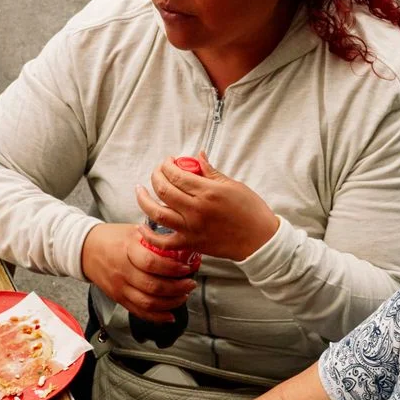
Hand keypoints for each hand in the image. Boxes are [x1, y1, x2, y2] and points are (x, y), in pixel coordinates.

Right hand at [80, 223, 197, 322]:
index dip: (172, 268)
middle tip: (190, 283)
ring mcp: (119, 287)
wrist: (85, 250)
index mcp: (127, 250)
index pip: (151, 263)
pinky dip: (156, 317)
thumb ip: (154, 239)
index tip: (187, 267)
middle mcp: (122, 271)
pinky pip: (139, 311)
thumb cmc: (112, 238)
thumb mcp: (133, 231)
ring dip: (170, 303)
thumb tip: (181, 245)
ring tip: (183, 296)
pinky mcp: (118, 298)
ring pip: (147, 302)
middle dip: (177, 288)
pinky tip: (169, 315)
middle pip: (153, 286)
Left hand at [136, 153, 279, 261]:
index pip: (176, 174)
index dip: (167, 165)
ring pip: (157, 213)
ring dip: (144, 199)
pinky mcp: (191, 244)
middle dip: (155, 176)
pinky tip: (142, 225)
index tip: (168, 161)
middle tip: (157, 172)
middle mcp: (196, 210)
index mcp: (208, 192)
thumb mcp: (233, 185)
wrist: (260, 241)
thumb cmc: (251, 211)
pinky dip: (149, 235)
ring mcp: (191, 228)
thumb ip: (211, 172)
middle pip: (163, 190)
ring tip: (140, 190)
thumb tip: (198, 156)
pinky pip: (163, 242)